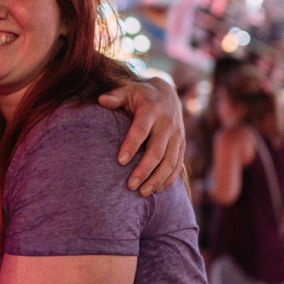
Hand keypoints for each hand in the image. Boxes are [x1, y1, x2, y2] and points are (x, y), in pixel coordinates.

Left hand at [99, 79, 184, 195]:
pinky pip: (178, 165)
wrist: (167, 94)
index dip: (131, 145)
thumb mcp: (127, 91)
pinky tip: (156, 190)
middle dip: (144, 170)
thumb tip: (100, 100)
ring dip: (157, 179)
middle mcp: (167, 123)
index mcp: (151, 110)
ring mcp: (177, 136)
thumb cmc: (140, 95)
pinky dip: (168, 179)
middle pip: (157, 151)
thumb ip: (115, 96)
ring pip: (170, 162)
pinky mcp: (182, 145)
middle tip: (130, 186)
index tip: (120, 162)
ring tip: (142, 193)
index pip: (142, 130)